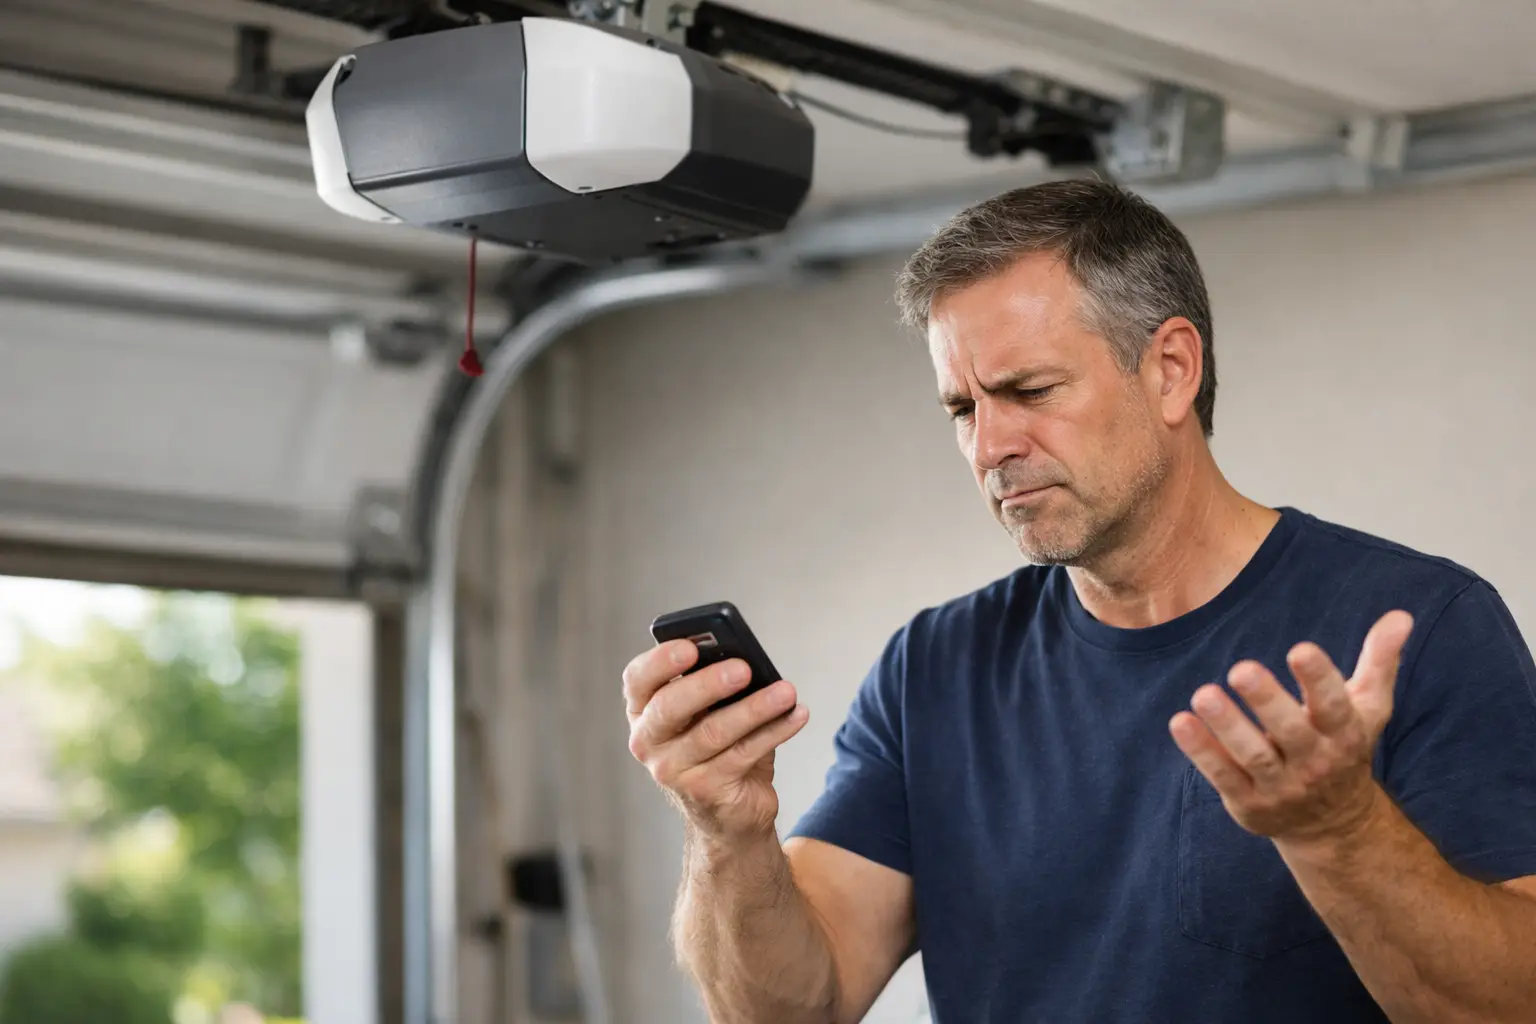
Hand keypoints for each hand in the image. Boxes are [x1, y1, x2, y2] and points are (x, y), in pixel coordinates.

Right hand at [624, 639, 809, 840]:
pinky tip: (796, 715)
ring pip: (713, 732)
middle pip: (670, 707)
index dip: (660, 662)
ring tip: (786, 692)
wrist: (728, 810)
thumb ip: (716, 685)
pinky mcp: (705, 791)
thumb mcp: (709, 712)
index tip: (691, 646)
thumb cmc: (717, 747)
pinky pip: (743, 754)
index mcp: (643, 710)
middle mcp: (648, 741)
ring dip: (755, 708)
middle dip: (708, 684)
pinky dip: (774, 731)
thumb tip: (746, 661)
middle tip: (744, 668)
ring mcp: (672, 770)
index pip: (638, 680)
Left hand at [1169, 610, 1414, 843]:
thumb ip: (1379, 661)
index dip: (1320, 679)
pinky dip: (1202, 752)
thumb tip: (1401, 615)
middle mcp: (1315, 763)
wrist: (1334, 825)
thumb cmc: (1344, 748)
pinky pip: (1223, 776)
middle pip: (1291, 732)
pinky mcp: (1249, 803)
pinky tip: (1180, 723)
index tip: (1301, 649)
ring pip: (1253, 756)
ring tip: (1203, 694)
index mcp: (1345, 735)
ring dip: (1227, 726)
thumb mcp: (1368, 708)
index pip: (1335, 707)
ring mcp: (1281, 786)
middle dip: (1267, 701)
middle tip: (1241, 669)